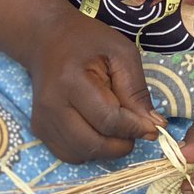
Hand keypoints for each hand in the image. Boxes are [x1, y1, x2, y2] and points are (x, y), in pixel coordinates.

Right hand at [21, 4, 164, 162]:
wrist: (46, 38)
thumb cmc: (87, 41)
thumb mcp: (121, 53)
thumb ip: (136, 90)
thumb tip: (153, 126)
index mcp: (71, 81)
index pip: (108, 120)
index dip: (135, 128)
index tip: (154, 127)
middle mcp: (51, 105)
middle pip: (94, 144)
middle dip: (123, 143)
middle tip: (136, 129)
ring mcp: (42, 120)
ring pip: (82, 154)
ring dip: (107, 149)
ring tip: (116, 126)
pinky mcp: (40, 130)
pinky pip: (70, 154)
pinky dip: (89, 150)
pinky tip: (96, 129)